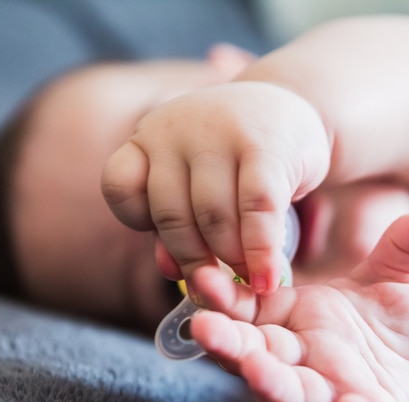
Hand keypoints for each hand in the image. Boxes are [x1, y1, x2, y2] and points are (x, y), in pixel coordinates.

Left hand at [102, 82, 328, 293]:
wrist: (288, 108)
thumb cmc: (234, 157)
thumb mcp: (195, 182)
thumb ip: (176, 224)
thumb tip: (170, 272)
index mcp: (148, 137)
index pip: (120, 186)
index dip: (140, 222)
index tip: (171, 239)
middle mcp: (176, 129)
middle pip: (171, 214)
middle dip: (195, 261)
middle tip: (218, 287)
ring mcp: (220, 131)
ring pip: (212, 216)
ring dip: (230, 260)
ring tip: (246, 280)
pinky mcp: (266, 144)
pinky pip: (257, 208)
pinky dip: (261, 250)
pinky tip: (266, 277)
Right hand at [190, 204, 408, 401]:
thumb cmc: (393, 328)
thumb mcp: (398, 280)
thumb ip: (407, 247)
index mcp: (290, 320)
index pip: (247, 306)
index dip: (223, 295)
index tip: (202, 276)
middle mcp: (297, 359)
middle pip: (254, 353)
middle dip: (229, 344)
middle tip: (204, 328)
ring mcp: (323, 392)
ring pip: (288, 391)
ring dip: (270, 383)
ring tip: (257, 371)